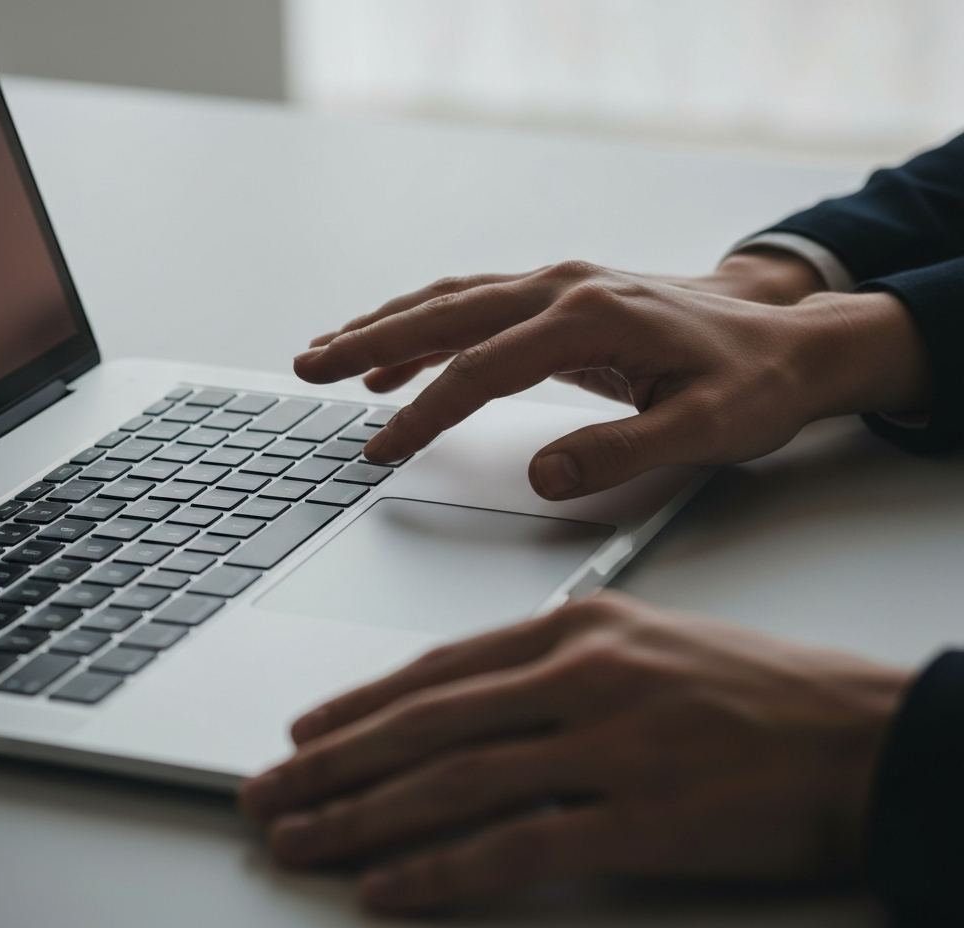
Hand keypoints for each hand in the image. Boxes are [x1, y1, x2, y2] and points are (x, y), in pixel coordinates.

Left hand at [240, 593, 911, 912]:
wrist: (860, 732)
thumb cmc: (755, 687)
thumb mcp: (647, 641)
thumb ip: (557, 662)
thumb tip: (471, 700)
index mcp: (579, 629)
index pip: (441, 669)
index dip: (362, 704)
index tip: (306, 730)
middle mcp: (582, 678)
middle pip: (426, 725)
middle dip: (332, 762)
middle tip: (267, 790)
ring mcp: (609, 747)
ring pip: (452, 785)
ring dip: (363, 818)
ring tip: (300, 842)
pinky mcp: (640, 820)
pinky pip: (516, 849)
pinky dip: (441, 871)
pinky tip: (389, 887)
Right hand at [294, 258, 928, 498]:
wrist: (786, 340)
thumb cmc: (750, 384)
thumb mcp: (702, 429)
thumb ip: (621, 452)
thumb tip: (541, 476)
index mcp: (591, 316)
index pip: (482, 368)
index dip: (426, 412)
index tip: (381, 450)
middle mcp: (566, 288)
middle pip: (445, 313)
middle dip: (369, 341)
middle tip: (306, 366)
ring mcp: (561, 287)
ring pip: (452, 301)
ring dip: (387, 326)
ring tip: (328, 354)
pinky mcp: (562, 302)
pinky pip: (477, 309)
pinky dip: (428, 329)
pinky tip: (398, 359)